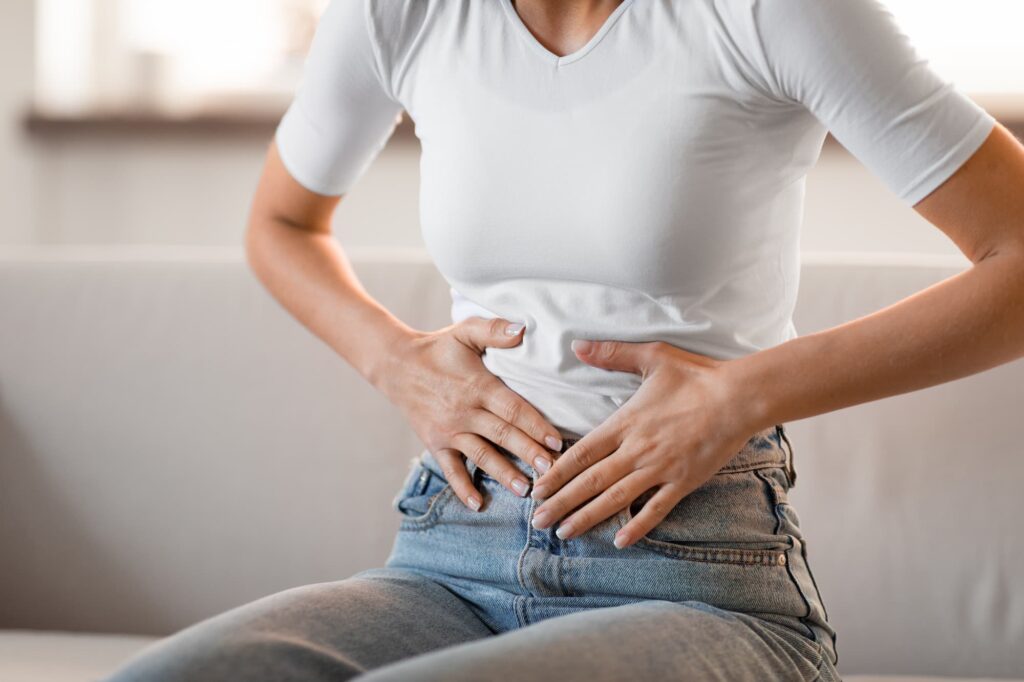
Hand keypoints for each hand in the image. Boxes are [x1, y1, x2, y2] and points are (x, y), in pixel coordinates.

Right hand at [378, 316, 562, 509]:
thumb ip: (494, 330)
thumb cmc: (438, 348)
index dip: (535, 425)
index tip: (557, 441)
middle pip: (503, 435)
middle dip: (528, 453)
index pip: (512, 408)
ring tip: (524, 490)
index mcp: (478, 385)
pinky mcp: (435, 443)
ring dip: (503, 473)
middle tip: (552, 471)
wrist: (396, 365)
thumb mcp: (465, 331)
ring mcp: (449, 430)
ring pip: (481, 455)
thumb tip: (523, 329)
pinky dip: (462, 487)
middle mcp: (465, 411)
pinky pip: (450, 469)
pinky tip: (477, 504)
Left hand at [528, 338, 757, 548]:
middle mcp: (637, 450)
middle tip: (537, 520)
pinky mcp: (684, 482)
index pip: (581, 453)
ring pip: (615, 499)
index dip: (556, 473)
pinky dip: (636, 526)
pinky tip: (619, 541)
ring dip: (587, 518)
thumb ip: (611, 354)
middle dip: (561, 503)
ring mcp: (660, 469)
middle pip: (590, 481)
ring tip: (564, 533)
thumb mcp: (651, 356)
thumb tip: (577, 344)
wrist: (739, 397)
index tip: (537, 488)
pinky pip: (656, 510)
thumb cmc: (696, 375)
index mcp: (625, 422)